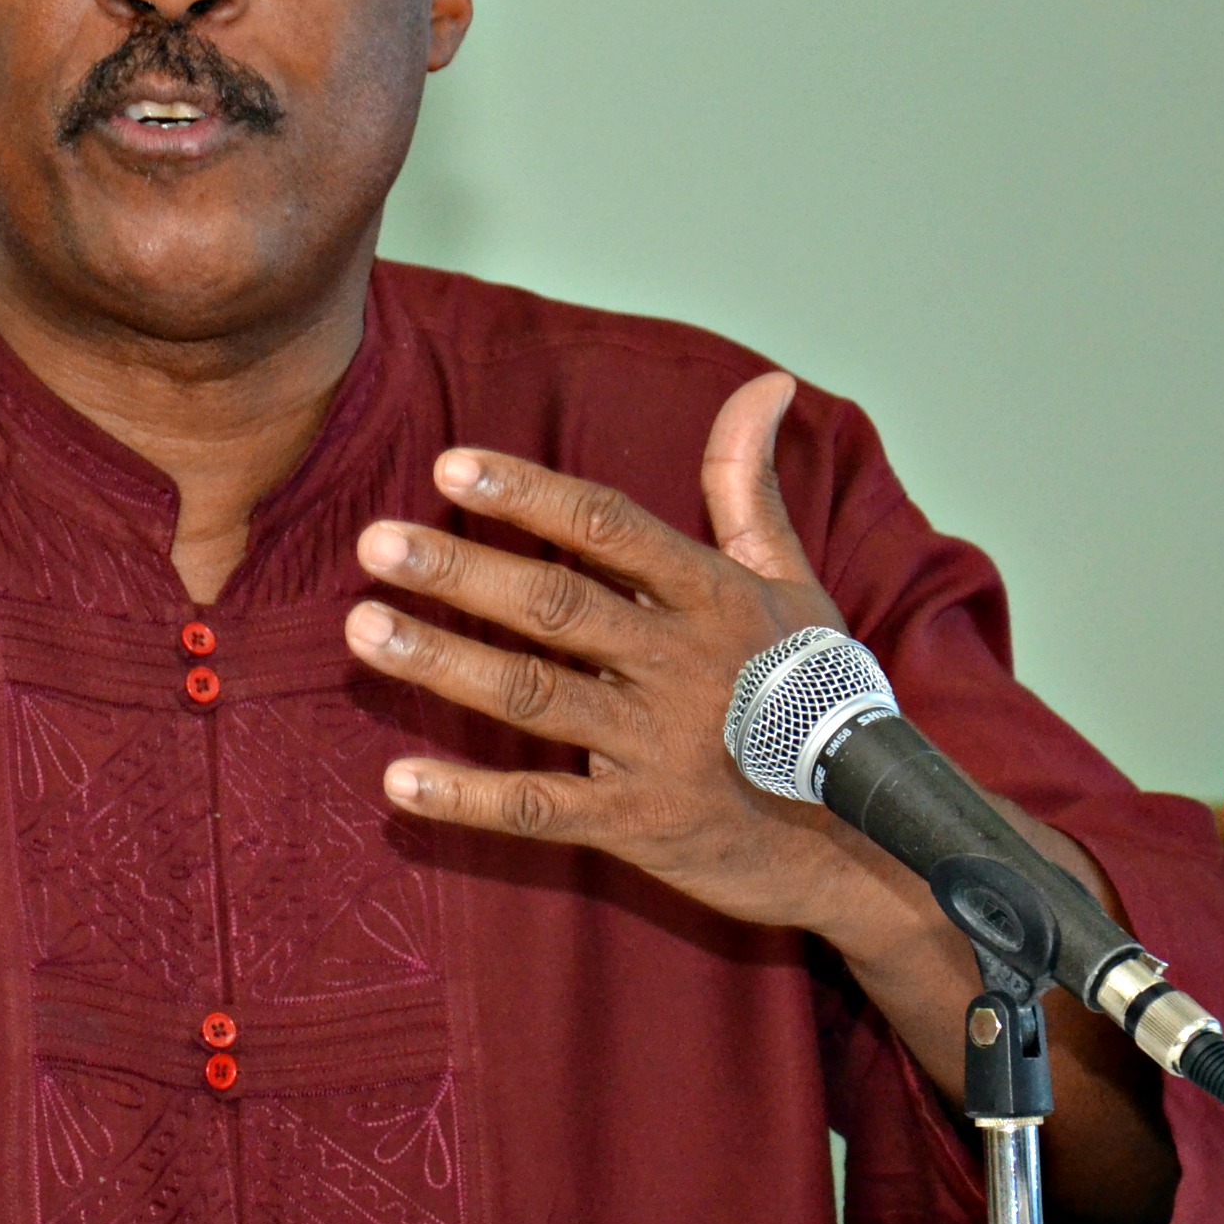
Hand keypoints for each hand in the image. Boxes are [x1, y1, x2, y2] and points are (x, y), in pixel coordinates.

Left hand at [343, 373, 924, 950]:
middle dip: (462, 572)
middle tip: (375, 543)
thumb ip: (748, 487)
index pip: (609, 528)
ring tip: (363, 629)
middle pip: (557, 606)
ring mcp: (659, 748)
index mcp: (713, 597)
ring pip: (535, 697)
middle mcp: (682, 664)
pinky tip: (398, 782)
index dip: (529, 496)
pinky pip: (542, 809)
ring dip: (443, 663)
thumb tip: (762, 385)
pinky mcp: (640, 825)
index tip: (451, 467)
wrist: (861, 838)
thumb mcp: (791, 583)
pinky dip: (469, 801)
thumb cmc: (811, 692)